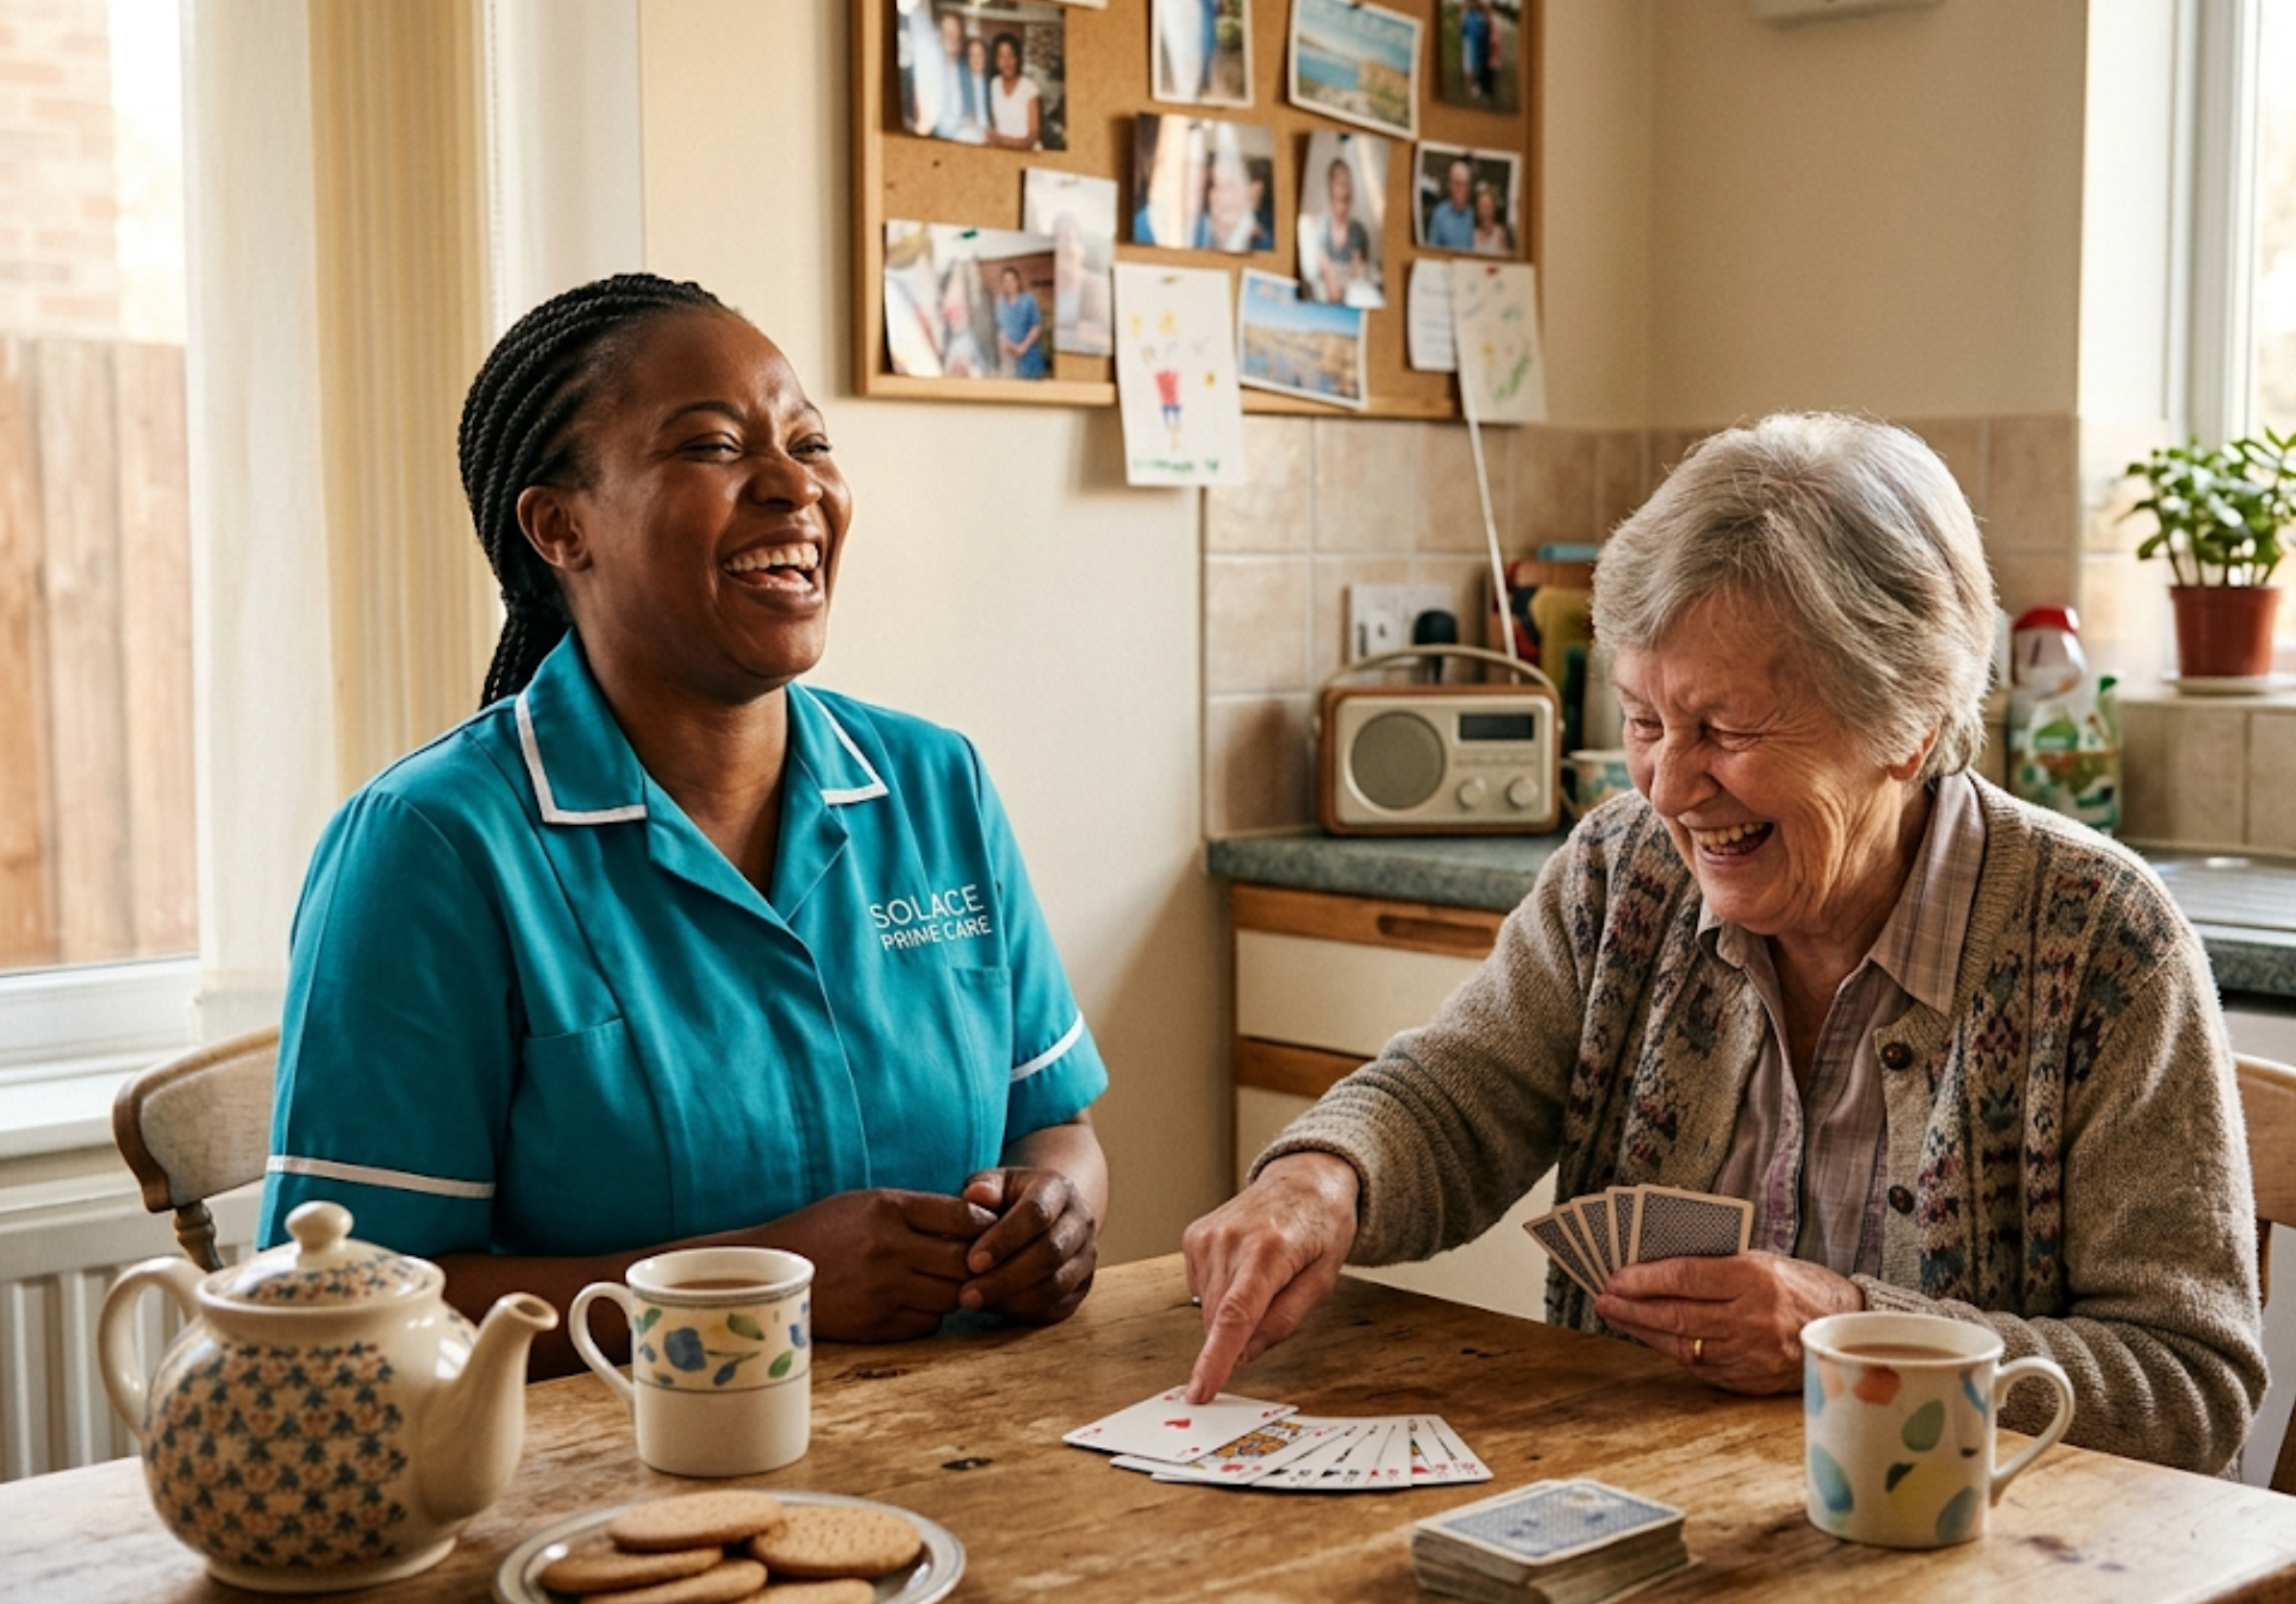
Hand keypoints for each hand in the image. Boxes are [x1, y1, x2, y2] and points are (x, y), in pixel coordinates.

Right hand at [761, 1189, 994, 1342]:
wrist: (768, 1274)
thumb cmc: (823, 1232)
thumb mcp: (865, 1204)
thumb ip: (916, 1212)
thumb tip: (975, 1224)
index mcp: (887, 1209)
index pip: (962, 1215)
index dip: (984, 1225)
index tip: (984, 1232)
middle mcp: (888, 1248)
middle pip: (964, 1260)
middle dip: (975, 1264)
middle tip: (974, 1265)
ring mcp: (882, 1290)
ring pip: (951, 1296)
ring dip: (953, 1291)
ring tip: (939, 1283)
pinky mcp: (874, 1324)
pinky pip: (927, 1324)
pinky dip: (928, 1315)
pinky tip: (913, 1304)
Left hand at [958, 1168, 1097, 1322]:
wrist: (1044, 1216)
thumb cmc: (1008, 1199)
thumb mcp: (994, 1184)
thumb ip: (983, 1187)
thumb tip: (975, 1196)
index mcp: (1059, 1189)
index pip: (1037, 1213)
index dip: (1004, 1239)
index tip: (972, 1261)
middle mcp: (1081, 1221)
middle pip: (1051, 1253)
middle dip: (1006, 1277)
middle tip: (968, 1294)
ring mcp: (1086, 1255)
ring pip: (1057, 1284)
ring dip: (1014, 1299)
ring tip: (976, 1304)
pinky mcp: (1083, 1284)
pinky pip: (1059, 1305)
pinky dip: (1025, 1312)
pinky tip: (994, 1308)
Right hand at [1180, 1153, 1359, 1403]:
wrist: (1304, 1179)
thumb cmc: (1321, 1226)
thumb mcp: (1323, 1279)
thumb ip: (1284, 1321)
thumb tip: (1243, 1356)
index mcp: (1268, 1251)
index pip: (1236, 1315)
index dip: (1216, 1359)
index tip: (1200, 1391)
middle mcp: (1230, 1240)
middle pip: (1220, 1320)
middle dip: (1241, 1334)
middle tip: (1274, 1302)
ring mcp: (1207, 1236)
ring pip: (1207, 1310)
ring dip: (1231, 1313)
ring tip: (1262, 1277)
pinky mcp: (1193, 1237)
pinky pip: (1199, 1291)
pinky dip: (1220, 1293)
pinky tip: (1242, 1268)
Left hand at [1593, 1250, 1864, 1393]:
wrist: (1847, 1328)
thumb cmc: (1800, 1286)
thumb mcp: (1761, 1260)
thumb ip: (1713, 1267)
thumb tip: (1656, 1269)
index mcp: (1755, 1278)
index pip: (1685, 1277)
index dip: (1644, 1279)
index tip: (1615, 1277)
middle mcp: (1752, 1319)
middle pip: (1677, 1314)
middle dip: (1632, 1307)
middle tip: (1604, 1299)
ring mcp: (1752, 1354)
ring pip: (1683, 1344)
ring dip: (1643, 1331)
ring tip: (1618, 1316)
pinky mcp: (1751, 1380)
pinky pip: (1700, 1365)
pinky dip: (1672, 1350)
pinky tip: (1653, 1338)